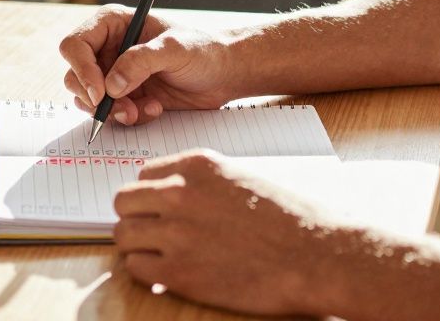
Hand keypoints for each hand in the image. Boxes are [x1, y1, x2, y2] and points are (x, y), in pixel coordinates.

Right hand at [58, 5, 237, 124]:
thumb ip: (141, 61)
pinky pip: (110, 113)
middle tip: (122, 108)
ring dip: (112, 111)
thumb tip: (111, 85)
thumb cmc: (204, 50)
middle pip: (75, 75)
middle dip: (95, 98)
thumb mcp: (175, 49)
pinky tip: (153, 109)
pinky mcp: (124, 96)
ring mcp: (114, 74)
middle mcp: (108, 48)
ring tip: (141, 109)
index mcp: (113, 24)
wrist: (223, 74)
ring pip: (88, 99)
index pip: (76, 45)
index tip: (100, 93)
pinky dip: (127, 117)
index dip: (81, 69)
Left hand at [112, 149, 346, 315]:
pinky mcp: (178, 272)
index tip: (160, 209)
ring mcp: (176, 233)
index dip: (150, 195)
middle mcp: (180, 193)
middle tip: (153, 233)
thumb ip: (202, 182)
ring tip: (161, 255)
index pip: (142, 174)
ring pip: (123, 235)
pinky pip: (135, 268)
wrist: (316, 255)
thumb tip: (169, 194)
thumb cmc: (289, 219)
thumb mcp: (241, 178)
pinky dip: (147, 273)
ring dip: (138, 246)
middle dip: (136, 217)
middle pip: (124, 201)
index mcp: (197, 166)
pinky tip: (168, 273)